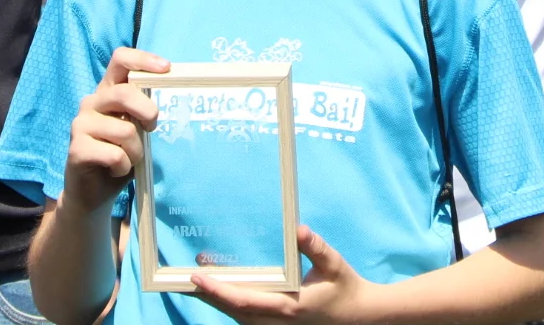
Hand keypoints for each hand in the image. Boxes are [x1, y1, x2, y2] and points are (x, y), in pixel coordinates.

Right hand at [63, 46, 169, 213]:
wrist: (92, 193)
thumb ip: (142, 109)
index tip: (166, 68)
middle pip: (124, 93)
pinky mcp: (76, 149)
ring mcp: (80, 124)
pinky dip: (123, 166)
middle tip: (151, 128)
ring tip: (129, 158)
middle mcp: (91, 102)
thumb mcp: (135, 128)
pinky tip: (114, 170)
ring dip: (136, 151)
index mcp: (107, 91)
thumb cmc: (119, 155)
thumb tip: (167, 88)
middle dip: (148, 112)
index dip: (143, 59)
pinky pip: (115, 155)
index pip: (120, 60)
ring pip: (124, 130)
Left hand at [191, 226, 376, 322]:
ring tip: (195, 282)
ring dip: (216, 301)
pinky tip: (220, 291)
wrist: (361, 319)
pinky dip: (230, 305)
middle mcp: (278, 322)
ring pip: (238, 317)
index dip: (218, 291)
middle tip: (182, 279)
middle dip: (207, 297)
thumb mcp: (334, 264)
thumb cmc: (346, 288)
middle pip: (233, 312)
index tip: (197, 278)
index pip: (244, 300)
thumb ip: (315, 247)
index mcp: (289, 307)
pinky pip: (247, 319)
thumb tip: (299, 229)